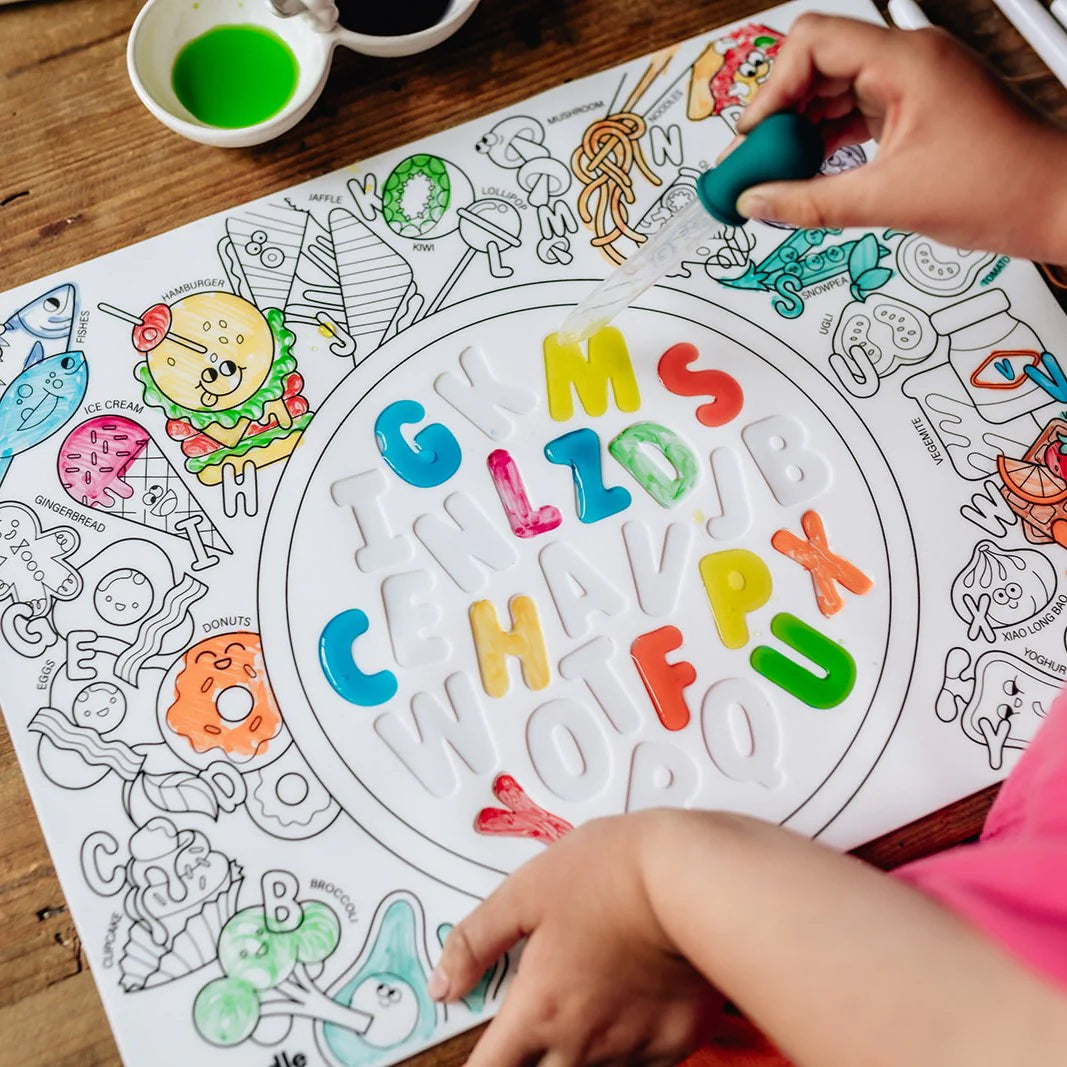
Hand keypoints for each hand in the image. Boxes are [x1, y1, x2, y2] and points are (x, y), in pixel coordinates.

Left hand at [432, 812, 721, 1065]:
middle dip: (530, 1056)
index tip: (481, 1056)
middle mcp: (582, 1042)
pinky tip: (631, 1001)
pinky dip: (628, 1042)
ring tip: (588, 998)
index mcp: (539, 1009)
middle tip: (541, 1015)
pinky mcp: (676, 1042)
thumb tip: (443, 981)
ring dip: (577, 1049)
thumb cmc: (612, 874)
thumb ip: (477, 940)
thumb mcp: (526, 890)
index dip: (478, 1066)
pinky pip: (641, 1061)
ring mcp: (633, 1048)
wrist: (690, 879)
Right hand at [732, 14, 1066, 261]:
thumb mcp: (888, 200)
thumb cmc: (1003, 186)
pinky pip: (854, 113)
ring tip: (777, 176)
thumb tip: (757, 202)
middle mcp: (909, 61)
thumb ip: (809, 204)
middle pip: (815, 65)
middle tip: (756, 164)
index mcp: (907, 61)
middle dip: (779, 115)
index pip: (812, 42)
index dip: (772, 89)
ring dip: (799, 132)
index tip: (753, 138)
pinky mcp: (915, 108)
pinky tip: (809, 175)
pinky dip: (825, 143)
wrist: (1054, 204)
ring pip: (831, 91)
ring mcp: (913, 83)